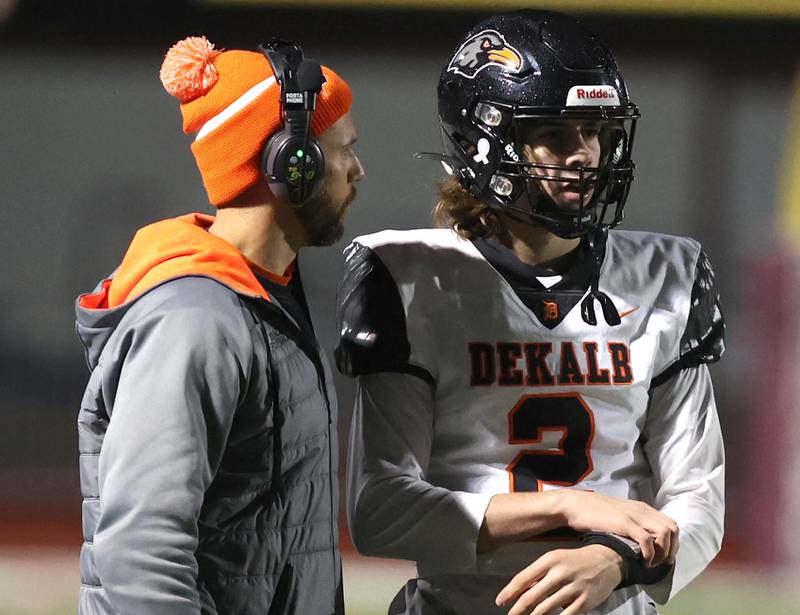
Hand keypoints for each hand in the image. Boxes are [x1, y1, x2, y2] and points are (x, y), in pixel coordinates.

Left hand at [496, 545, 622, 614]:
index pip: (523, 578)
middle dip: (518, 610)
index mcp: (549, 560)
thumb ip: (537, 575)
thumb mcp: (554, 560)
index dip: (509, 592)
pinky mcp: (585, 601)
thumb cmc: (573, 561)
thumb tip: (517, 593)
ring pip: (546, 609)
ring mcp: (573, 588)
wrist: (606, 560)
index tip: (499, 601)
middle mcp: (560, 573)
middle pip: (532, 596)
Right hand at [557, 490, 678, 566]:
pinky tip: (643, 562)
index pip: (670, 524)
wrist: (575, 505)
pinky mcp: (624, 523)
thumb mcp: (619, 515)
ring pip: (665, 533)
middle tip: (661, 563)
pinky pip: (647, 540)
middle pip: (673, 529)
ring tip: (651, 564)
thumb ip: (632, 523)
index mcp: (642, 508)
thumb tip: (641, 541)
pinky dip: (650, 554)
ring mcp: (634, 515)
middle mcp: (642, 510)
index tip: (664, 557)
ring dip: (663, 552)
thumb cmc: (593, 513)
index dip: (672, 543)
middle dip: (671, 549)